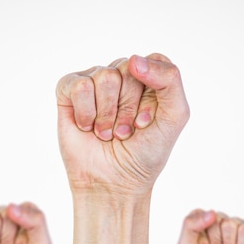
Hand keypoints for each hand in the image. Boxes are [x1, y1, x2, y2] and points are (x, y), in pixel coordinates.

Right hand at [56, 53, 189, 194]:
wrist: (114, 183)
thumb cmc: (145, 152)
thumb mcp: (175, 116)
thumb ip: (170, 80)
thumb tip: (134, 60)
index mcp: (148, 78)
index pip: (153, 62)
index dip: (150, 96)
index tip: (147, 123)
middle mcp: (120, 76)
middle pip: (127, 69)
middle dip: (128, 107)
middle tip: (125, 131)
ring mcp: (94, 82)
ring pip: (104, 76)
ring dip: (108, 114)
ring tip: (107, 133)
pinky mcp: (68, 92)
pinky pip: (79, 85)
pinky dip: (86, 113)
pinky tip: (87, 127)